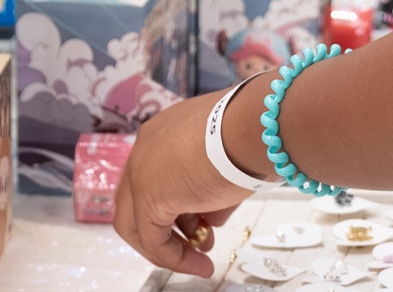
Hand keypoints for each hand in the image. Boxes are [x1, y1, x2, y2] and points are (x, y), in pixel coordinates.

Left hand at [114, 89, 258, 274]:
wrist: (254, 126)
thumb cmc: (250, 134)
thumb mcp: (227, 161)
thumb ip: (210, 188)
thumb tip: (210, 217)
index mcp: (162, 133)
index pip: (154, 178)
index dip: (175, 206)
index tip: (201, 222)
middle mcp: (144, 150)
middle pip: (138, 201)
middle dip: (169, 229)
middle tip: (196, 241)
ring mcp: (141, 174)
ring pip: (140, 224)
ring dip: (172, 246)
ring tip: (203, 257)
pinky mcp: (148, 199)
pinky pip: (154, 240)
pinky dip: (176, 258)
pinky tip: (201, 265)